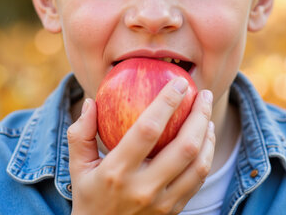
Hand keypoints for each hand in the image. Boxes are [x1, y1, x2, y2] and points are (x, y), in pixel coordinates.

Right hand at [67, 77, 215, 214]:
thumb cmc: (90, 196)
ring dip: (208, 135)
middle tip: (204, 94)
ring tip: (206, 114)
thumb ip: (81, 134)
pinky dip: (207, 155)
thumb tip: (91, 101)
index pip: (148, 130)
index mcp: (116, 172)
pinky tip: (205, 138)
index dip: (168, 103)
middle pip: (184, 147)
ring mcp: (162, 203)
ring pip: (199, 165)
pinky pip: (199, 179)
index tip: (180, 83)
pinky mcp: (174, 211)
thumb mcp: (78, 167)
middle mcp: (142, 188)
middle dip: (199, 115)